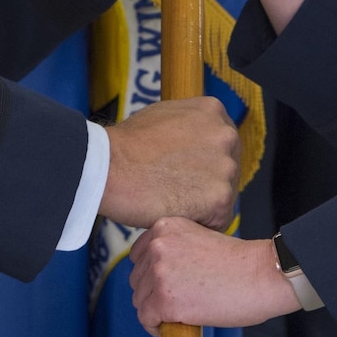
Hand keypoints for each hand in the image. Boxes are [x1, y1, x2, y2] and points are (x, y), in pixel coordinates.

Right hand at [101, 97, 240, 230]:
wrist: (109, 167)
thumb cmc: (126, 145)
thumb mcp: (164, 115)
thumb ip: (190, 126)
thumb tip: (197, 139)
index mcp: (214, 112)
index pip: (223, 145)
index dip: (204, 164)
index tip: (185, 173)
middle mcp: (226, 135)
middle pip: (228, 171)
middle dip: (206, 184)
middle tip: (175, 191)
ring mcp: (226, 167)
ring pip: (224, 197)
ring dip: (202, 206)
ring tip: (170, 203)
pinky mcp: (219, 198)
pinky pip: (217, 221)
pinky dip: (197, 224)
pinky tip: (174, 216)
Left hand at [129, 218, 300, 334]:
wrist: (262, 276)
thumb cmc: (240, 262)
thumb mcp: (200, 238)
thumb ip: (175, 248)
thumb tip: (158, 273)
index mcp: (165, 226)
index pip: (138, 255)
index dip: (151, 274)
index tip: (167, 284)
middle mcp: (157, 246)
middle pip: (136, 279)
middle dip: (153, 292)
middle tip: (178, 300)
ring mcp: (159, 273)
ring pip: (139, 300)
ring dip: (156, 310)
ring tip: (180, 313)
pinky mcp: (164, 300)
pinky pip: (146, 319)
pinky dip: (155, 326)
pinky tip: (173, 325)